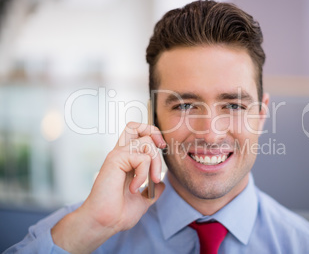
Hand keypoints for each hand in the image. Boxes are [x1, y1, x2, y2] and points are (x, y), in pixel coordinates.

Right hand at [51, 122, 165, 252]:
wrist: (105, 223)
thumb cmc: (119, 213)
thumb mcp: (143, 199)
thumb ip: (152, 190)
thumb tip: (162, 185)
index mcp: (126, 161)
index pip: (136, 134)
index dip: (152, 135)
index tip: (162, 149)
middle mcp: (120, 155)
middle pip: (134, 125)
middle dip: (153, 132)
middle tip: (161, 148)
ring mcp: (117, 155)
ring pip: (146, 141)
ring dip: (155, 163)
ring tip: (149, 181)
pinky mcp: (115, 160)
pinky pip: (141, 157)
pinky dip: (144, 173)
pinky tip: (135, 188)